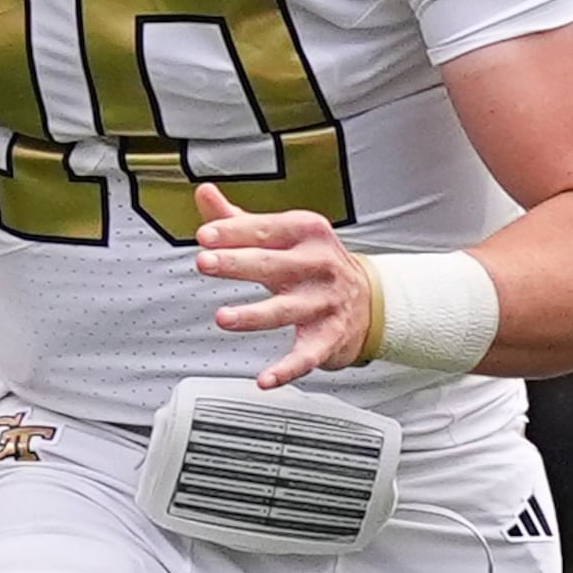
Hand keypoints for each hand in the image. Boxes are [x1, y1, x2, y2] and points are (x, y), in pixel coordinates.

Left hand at [196, 182, 372, 388]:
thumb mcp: (283, 235)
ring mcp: (324, 303)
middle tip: (206, 263)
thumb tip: (204, 193)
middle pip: (272, 265)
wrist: (369, 300)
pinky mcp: (328, 338)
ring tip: (224, 318)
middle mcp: (318, 266)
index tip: (205, 236)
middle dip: (237, 264)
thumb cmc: (313, 264)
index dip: (233, 232)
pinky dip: (286, 370)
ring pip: (285, 311)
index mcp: (306, 233)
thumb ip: (239, 218)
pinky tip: (265, 379)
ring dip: (253, 316)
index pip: (266, 229)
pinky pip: (305, 356)